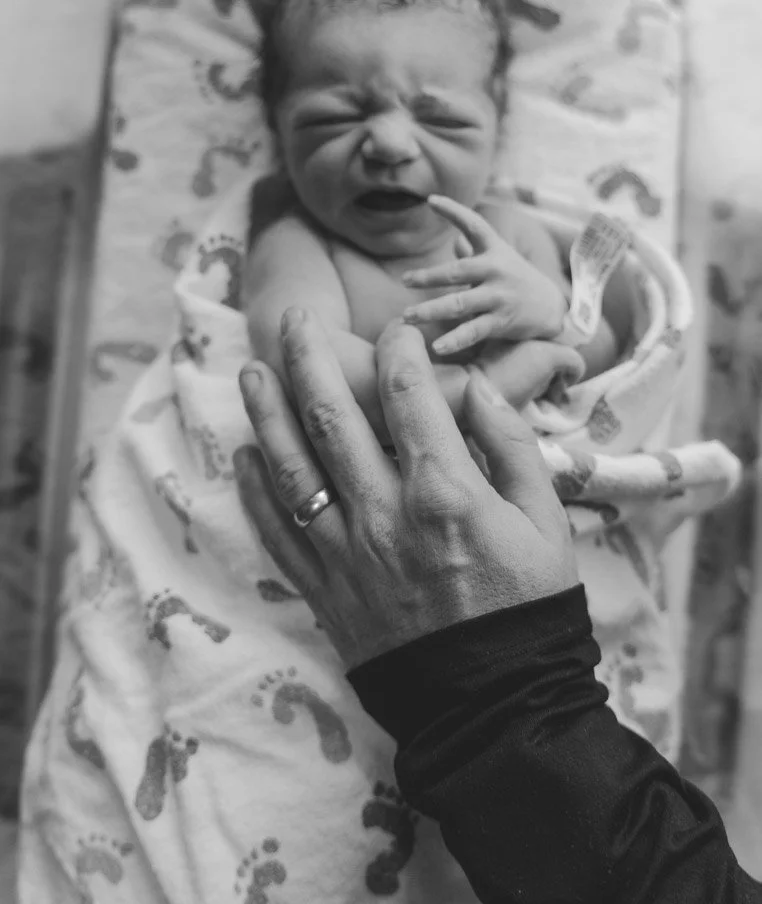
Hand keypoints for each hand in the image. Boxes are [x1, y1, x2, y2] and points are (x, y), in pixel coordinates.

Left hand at [235, 309, 576, 668]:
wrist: (493, 702)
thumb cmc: (528, 606)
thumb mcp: (546, 522)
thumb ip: (511, 448)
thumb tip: (479, 392)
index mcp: (444, 490)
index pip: (410, 393)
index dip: (400, 349)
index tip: (398, 331)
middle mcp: (383, 512)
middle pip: (332, 414)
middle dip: (309, 357)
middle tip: (294, 321)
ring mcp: (345, 551)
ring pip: (291, 465)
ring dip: (266, 413)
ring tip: (252, 372)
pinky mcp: (325, 588)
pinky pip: (278, 530)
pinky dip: (256, 490)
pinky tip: (245, 456)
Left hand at [401, 194, 567, 355]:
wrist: (553, 308)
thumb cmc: (516, 280)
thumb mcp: (500, 261)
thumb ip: (475, 252)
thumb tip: (454, 240)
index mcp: (494, 250)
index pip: (473, 224)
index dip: (453, 211)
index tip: (431, 200)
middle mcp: (496, 270)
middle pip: (457, 271)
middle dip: (429, 276)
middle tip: (405, 280)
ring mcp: (499, 296)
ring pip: (459, 304)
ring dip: (430, 310)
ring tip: (407, 317)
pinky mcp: (501, 321)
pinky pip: (473, 331)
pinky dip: (454, 340)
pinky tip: (436, 347)